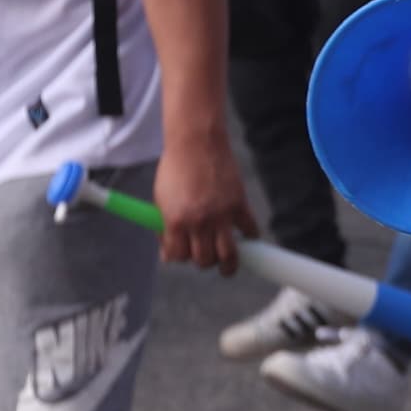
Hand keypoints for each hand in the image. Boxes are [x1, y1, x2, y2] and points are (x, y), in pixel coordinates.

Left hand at [149, 125, 255, 271]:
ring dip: (228, 266)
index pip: (178, 256)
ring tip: (227, 267)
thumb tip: (168, 254)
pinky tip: (246, 238)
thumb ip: (164, 228)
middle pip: (203, 260)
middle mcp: (199, 222)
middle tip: (205, 255)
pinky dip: (250, 237)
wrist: (196, 142)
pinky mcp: (239, 204)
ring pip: (228, 255)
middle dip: (203, 261)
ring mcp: (221, 215)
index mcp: (175, 221)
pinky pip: (250, 231)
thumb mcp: (160, 200)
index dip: (179, 257)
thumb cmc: (175, 169)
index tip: (183, 253)